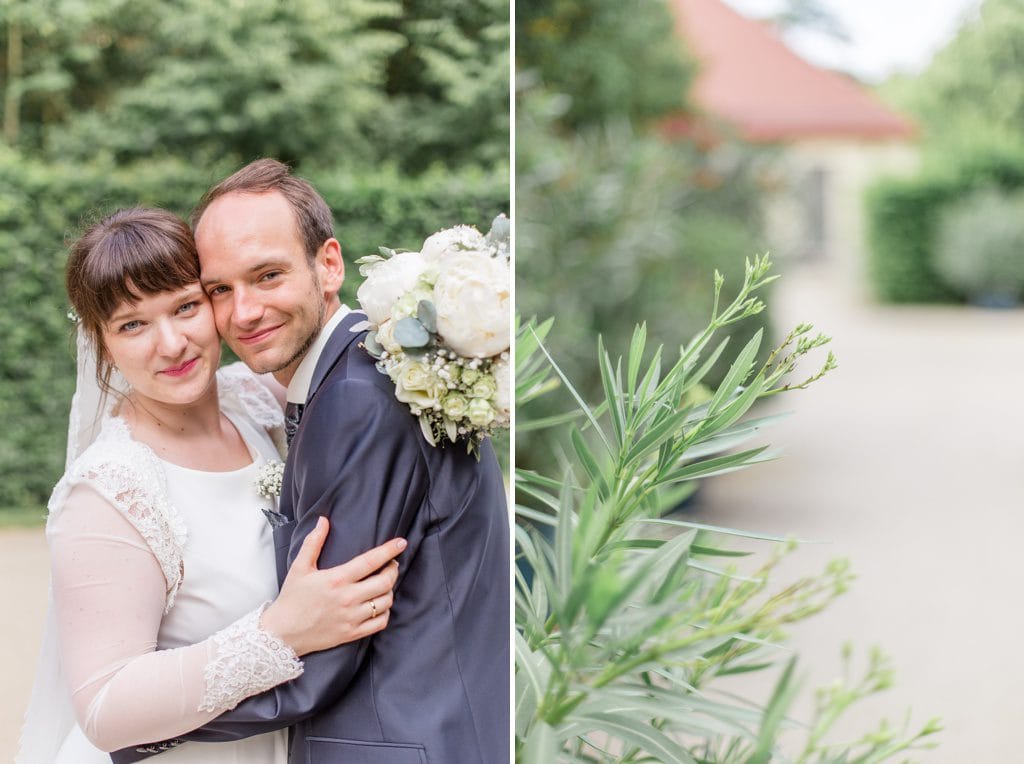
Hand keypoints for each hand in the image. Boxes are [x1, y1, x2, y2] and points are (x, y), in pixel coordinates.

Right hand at [260, 516, 404, 655]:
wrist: (282, 633)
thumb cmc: (292, 598)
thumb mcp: (300, 567)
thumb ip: (313, 542)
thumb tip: (323, 520)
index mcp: (336, 579)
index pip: (371, 561)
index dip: (389, 550)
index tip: (401, 542)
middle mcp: (347, 598)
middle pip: (385, 581)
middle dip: (393, 569)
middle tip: (392, 564)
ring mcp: (351, 618)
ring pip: (385, 601)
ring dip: (390, 590)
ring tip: (384, 583)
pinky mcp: (352, 634)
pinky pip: (380, 622)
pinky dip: (385, 612)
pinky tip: (379, 604)